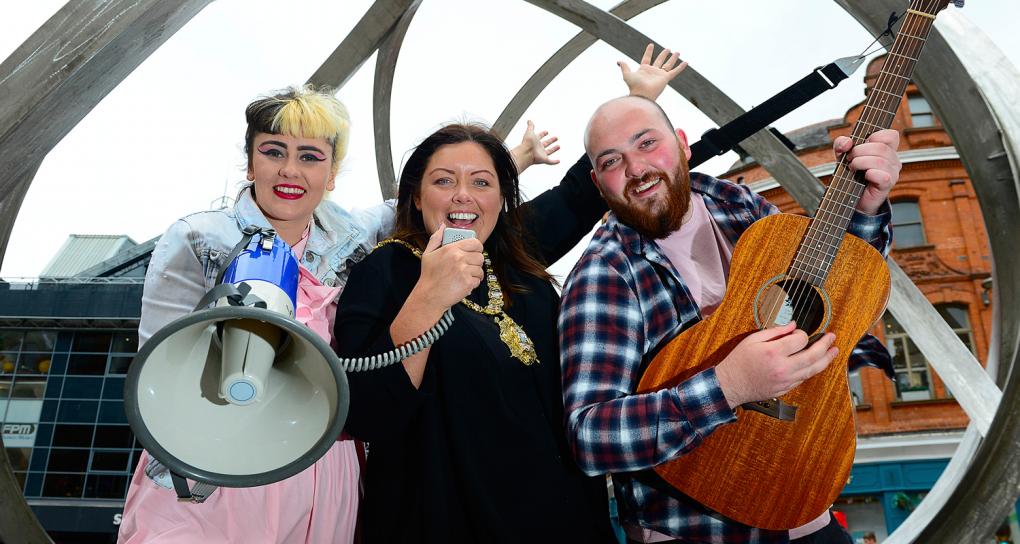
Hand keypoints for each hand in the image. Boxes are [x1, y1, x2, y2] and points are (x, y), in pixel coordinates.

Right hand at [416, 225, 483, 309]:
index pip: (475, 242)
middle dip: (476, 261)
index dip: (477, 247)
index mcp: (451, 249)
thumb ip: (436, 238)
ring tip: (465, 276)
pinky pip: (478, 280)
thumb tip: (442, 226)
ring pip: (480, 269)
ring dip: (475, 273)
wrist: (429, 296)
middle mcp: (459, 258)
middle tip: (469, 265)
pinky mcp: (468, 283)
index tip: (474, 251)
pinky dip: (473, 283)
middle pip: (480, 256)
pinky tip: (464, 283)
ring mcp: (464, 271)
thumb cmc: (429, 276)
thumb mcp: (428, 254)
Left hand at [510, 120, 559, 173]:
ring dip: (554, 149)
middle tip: (555, 138)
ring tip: (558, 146)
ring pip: (549, 151)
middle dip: (550, 140)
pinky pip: (550, 162)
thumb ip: (530, 126)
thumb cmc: (527, 143)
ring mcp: (541, 154)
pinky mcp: (544, 160)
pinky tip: (558, 161)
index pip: (539, 136)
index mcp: (535, 141)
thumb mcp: (530, 131)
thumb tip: (529, 120)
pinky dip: (554, 162)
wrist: (526, 153)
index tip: (546, 132)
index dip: (543, 134)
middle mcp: (538, 147)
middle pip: (545, 143)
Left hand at [621, 43, 687, 99]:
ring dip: (673, 58)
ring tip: (677, 52)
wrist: (642, 95)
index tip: (651, 45)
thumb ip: (624, 67)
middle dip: (664, 55)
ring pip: (668, 64)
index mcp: (644, 70)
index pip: (647, 58)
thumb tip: (618, 61)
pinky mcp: (666, 78)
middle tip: (668, 49)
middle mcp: (653, 72)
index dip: (649, 51)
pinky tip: (686, 62)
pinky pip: (675, 71)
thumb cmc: (634, 86)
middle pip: (659, 60)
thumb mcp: (627, 75)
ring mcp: (660, 75)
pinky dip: (681, 67)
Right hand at [714, 322, 837, 407]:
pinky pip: (804, 378)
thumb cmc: (739, 361)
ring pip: (813, 369)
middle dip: (825, 345)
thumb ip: (775, 332)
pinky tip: (816, 364)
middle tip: (832, 338)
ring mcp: (786, 380)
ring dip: (826, 359)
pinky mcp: (786, 388)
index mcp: (774, 352)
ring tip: (834, 351)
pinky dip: (812, 370)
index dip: (802, 333)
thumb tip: (792, 326)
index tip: (799, 332)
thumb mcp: (753, 340)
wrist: (731, 385)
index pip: (800, 340)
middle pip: (812, 355)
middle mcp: (783, 367)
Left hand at [833, 129, 900, 214]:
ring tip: (852, 167)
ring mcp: (892, 172)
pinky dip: (869, 173)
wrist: (851, 197)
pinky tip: (864, 176)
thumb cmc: (851, 174)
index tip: (861, 143)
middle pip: (881, 147)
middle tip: (849, 158)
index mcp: (886, 149)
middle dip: (859, 151)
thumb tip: (847, 142)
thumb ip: (841, 144)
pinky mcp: (887, 184)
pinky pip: (881, 174)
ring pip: (879, 160)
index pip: (890, 135)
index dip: (875, 136)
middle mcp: (893, 160)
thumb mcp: (843, 155)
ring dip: (860, 162)